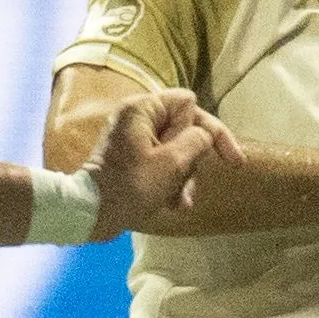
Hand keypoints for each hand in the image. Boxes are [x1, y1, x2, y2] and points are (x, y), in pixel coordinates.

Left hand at [84, 87, 245, 239]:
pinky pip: (160, 162)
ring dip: (184, 176)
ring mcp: (132, 138)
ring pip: (175, 149)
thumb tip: (203, 134)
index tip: (228, 159)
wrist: (90, 214)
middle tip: (191, 183)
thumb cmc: (130, 187)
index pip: (189, 104)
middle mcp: (136, 117)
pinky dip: (170, 181)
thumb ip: (196, 141)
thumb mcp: (171, 163)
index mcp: (142, 109)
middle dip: (194, 159)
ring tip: (181, 201)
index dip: (210, 130)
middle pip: (184, 128)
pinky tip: (174, 204)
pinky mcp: (130, 158)